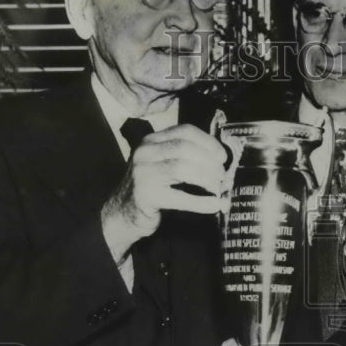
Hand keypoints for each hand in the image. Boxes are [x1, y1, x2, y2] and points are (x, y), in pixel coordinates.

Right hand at [101, 123, 230, 261]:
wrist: (123, 214)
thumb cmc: (151, 189)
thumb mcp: (163, 165)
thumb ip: (184, 157)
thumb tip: (219, 159)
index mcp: (151, 140)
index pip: (184, 131)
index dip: (208, 142)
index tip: (222, 157)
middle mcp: (145, 152)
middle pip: (185, 148)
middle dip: (209, 162)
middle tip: (222, 176)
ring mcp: (143, 173)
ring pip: (183, 168)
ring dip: (207, 179)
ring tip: (218, 189)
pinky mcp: (146, 195)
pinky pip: (181, 197)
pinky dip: (202, 202)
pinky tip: (215, 205)